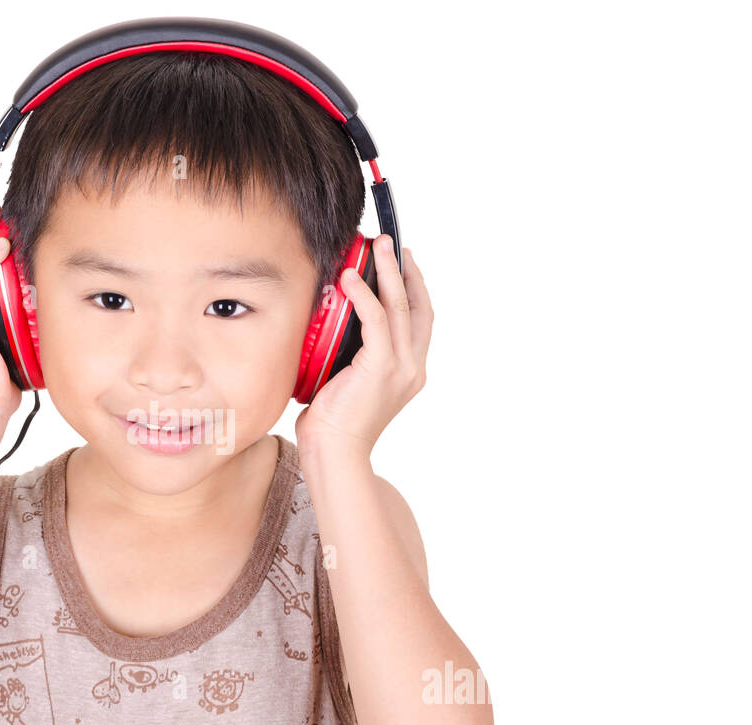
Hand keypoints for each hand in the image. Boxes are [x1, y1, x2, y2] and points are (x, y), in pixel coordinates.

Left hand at [294, 237, 432, 458]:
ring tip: (376, 246)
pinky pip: (377, 321)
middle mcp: (412, 368)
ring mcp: (401, 368)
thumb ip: (351, 353)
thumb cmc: (333, 424)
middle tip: (391, 242)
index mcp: (409, 371)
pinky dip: (365, 295)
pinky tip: (351, 277)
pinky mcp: (381, 369)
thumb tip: (332, 323)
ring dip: (389, 271)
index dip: (413, 286)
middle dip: (406, 270)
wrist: (335, 454)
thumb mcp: (346, 380)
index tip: (401, 260)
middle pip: (419, 306)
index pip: (420, 319)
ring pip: (401, 306)